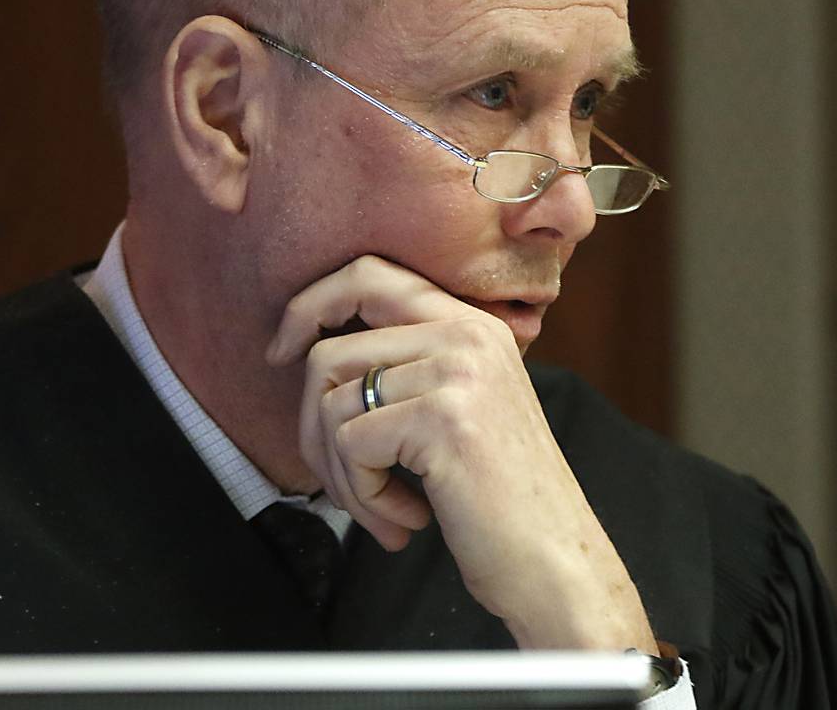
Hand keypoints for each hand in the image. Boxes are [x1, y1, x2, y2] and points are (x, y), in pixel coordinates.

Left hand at [265, 254, 656, 650]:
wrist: (555, 561)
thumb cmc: (500, 500)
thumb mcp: (461, 408)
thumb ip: (409, 367)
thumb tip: (310, 353)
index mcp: (472, 324)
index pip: (369, 274)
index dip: (310, 305)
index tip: (281, 353)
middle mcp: (466, 334)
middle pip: (330, 351)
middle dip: (312, 428)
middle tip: (339, 478)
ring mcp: (456, 371)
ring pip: (332, 407)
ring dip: (343, 476)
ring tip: (384, 510)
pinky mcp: (442, 418)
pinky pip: (349, 446)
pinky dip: (363, 496)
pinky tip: (406, 521)